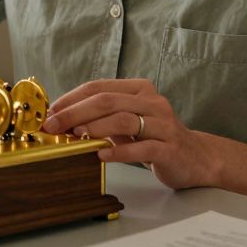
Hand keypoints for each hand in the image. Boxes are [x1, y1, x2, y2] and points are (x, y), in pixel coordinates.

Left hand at [42, 78, 219, 189]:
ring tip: (76, 137)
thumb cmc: (155, 138)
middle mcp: (153, 102)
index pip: (99, 88)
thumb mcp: (128, 123)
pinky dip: (119, 151)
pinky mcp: (170, 148)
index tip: (50, 112)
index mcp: (139, 89)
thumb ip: (101, 118)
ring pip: (124, 120)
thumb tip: (61, 120)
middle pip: (108, 101)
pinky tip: (101, 155)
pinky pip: (141, 148)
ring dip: (95, 128)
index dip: (71, 99)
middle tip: (53, 125)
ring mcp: (163, 125)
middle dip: (75, 113)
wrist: (197, 158)